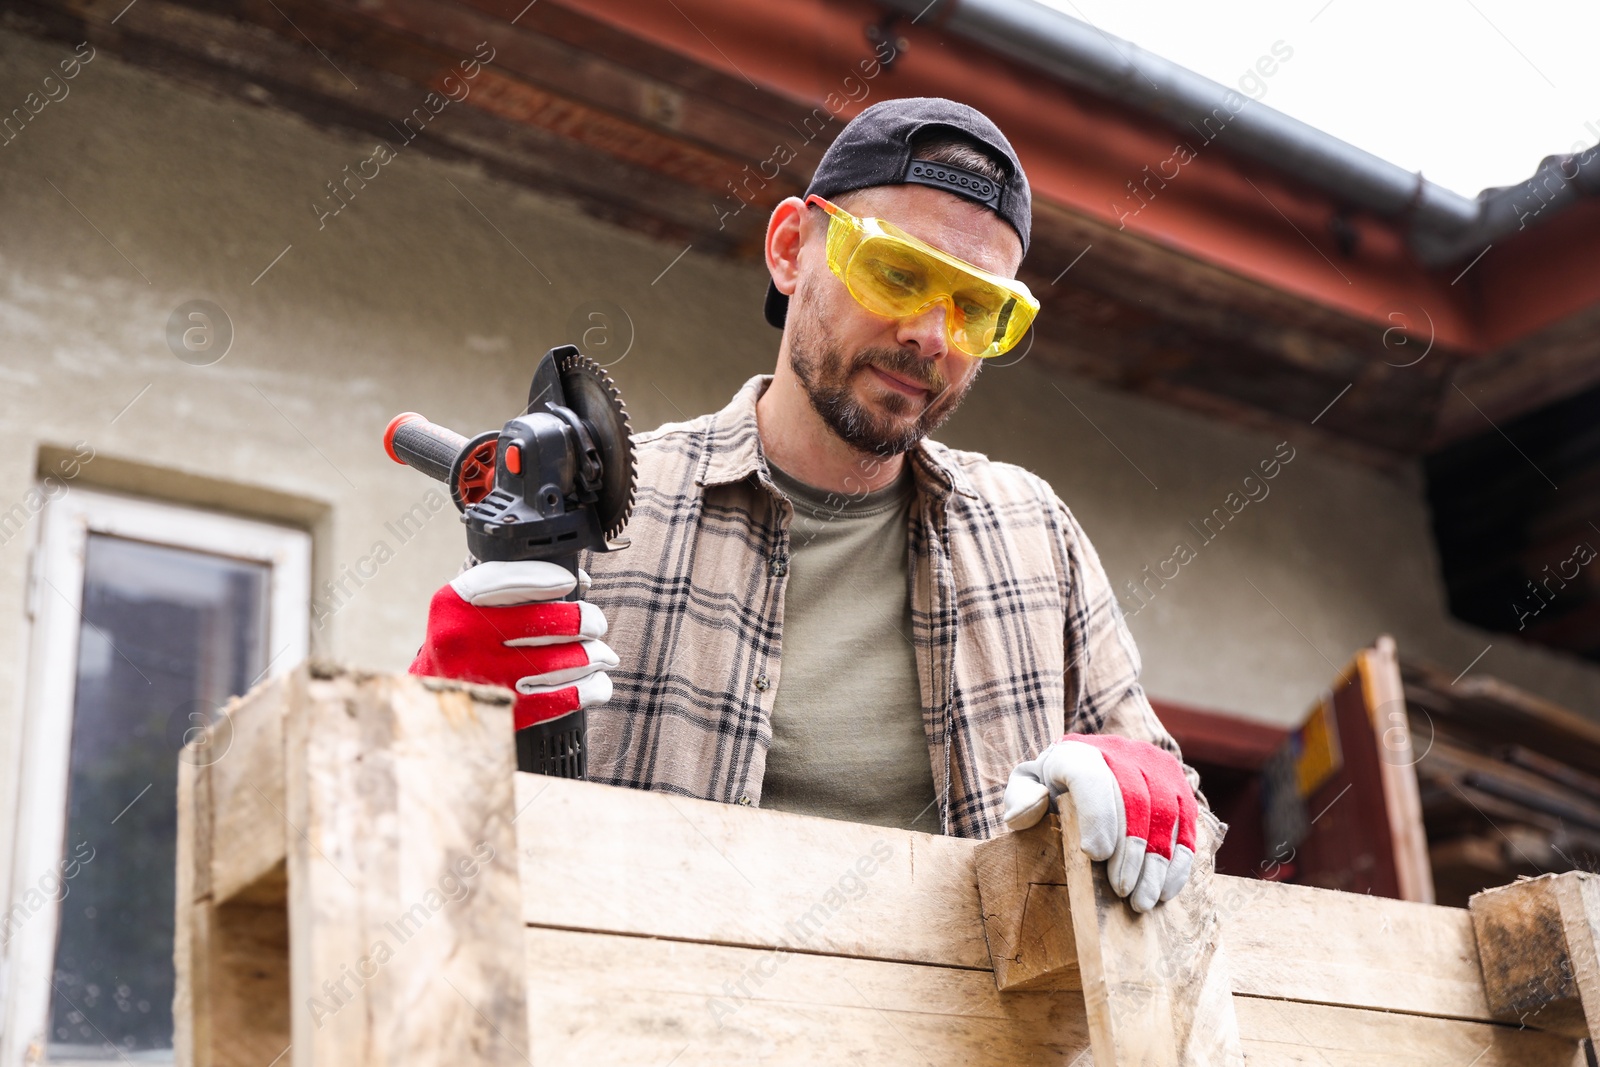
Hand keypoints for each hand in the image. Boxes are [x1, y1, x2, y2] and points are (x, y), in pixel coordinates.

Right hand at [410, 561, 617, 730]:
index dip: (544, 577)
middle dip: (582, 620)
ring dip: (590, 657)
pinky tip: (597, 683)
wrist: (430, 701)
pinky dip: (586, 690)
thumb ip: (509, 588)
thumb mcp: (465, 608)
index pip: (503, 581)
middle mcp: (464, 641)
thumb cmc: (461, 644)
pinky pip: (557, 700)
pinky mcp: (503, 712)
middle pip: (540, 623)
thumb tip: (579, 582)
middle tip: (596, 623)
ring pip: (555, 663)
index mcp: (453, 607)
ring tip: (602, 654)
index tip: (570, 581)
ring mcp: (484, 679)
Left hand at [1002, 733, 1196, 911]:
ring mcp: (1155, 765)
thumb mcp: (1026, 785)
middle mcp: (1121, 751)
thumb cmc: (1053, 784)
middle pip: (1135, 797)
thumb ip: (1020, 797)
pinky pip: (1188, 823)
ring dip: (1157, 861)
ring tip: (1143, 900)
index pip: (1091, 776)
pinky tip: (1165, 890)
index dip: (1097, 816)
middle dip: (1131, 849)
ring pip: (1166, 812)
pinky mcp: (1179, 784)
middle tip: (1122, 891)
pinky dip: (1179, 860)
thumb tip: (1028, 812)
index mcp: (1077, 751)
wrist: (1088, 764)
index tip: (1093, 856)